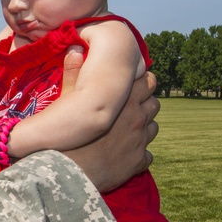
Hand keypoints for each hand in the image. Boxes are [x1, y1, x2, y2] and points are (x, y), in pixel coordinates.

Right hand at [59, 49, 158, 191]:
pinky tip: (125, 153)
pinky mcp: (138, 162)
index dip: (140, 80)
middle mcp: (137, 119)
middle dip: (145, 102)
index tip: (130, 83)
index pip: (148, 80)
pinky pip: (148, 154)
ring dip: (144, 126)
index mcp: (124, 100)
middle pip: (155, 102)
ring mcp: (140, 142)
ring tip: (127, 129)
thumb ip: (74, 73)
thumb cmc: (66, 134)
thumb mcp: (67, 100)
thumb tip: (75, 48)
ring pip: (154, 127)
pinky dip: (139, 153)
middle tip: (130, 105)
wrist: (67, 173)